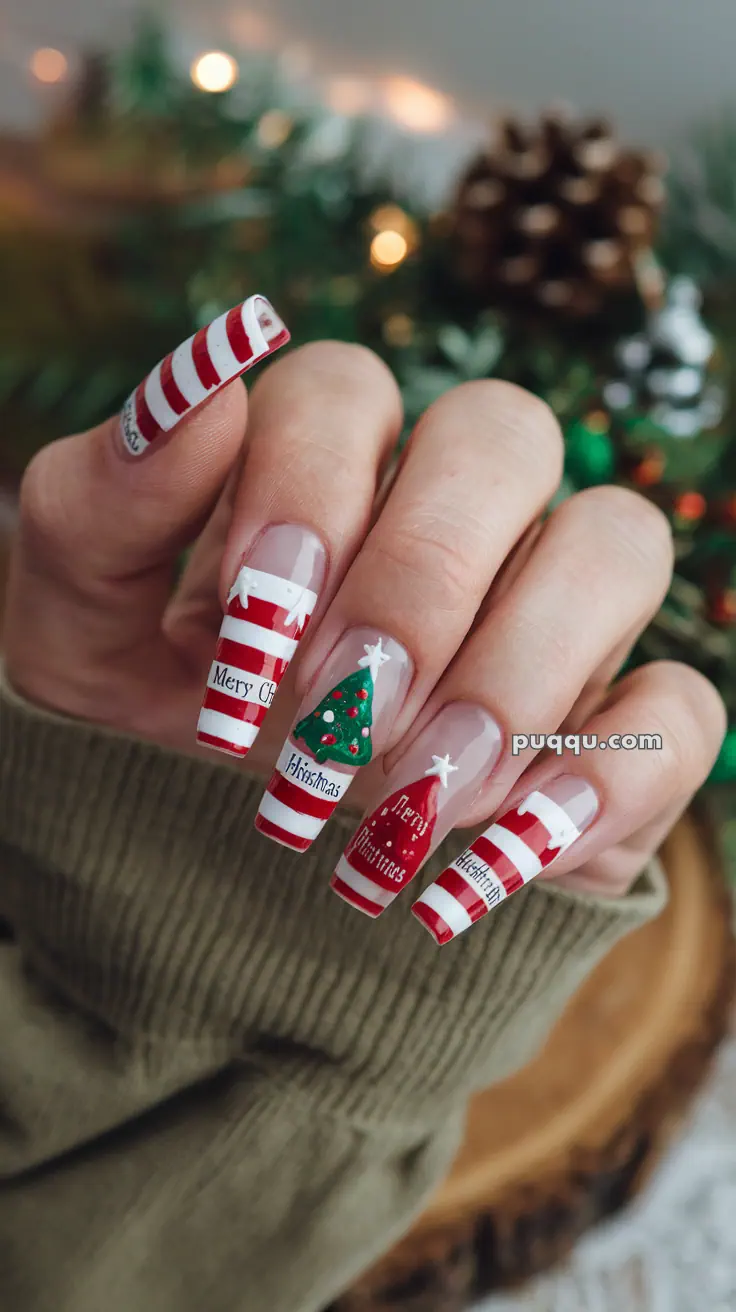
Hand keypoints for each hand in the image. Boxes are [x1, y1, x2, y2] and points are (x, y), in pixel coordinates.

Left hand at [4, 305, 724, 937]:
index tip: (250, 639)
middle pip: (506, 432)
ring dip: (515, 673)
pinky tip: (504, 846)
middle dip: (418, 580)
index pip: (347, 390)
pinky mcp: (609, 721)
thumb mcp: (82, 618)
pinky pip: (681, 707)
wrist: (212, 837)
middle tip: (339, 710)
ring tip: (414, 793)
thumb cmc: (152, 702)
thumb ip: (104, 498)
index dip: (305, 497)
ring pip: (618, 542)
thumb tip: (205, 380)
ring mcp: (547, 605)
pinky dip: (607, 774)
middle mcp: (455, 508)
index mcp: (327, 457)